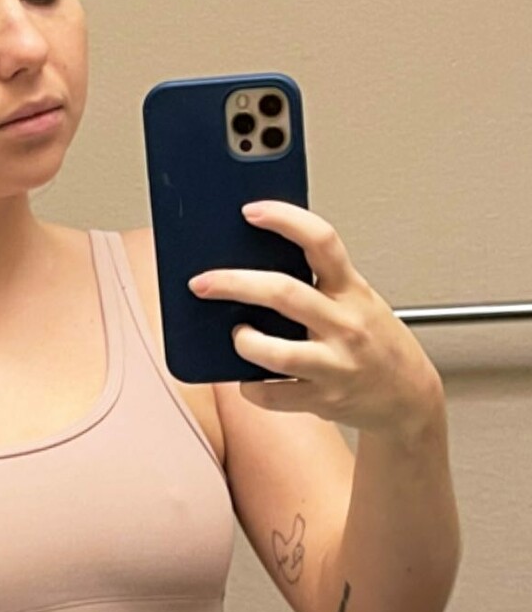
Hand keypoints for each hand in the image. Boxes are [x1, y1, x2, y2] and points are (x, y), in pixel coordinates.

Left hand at [187, 200, 440, 432]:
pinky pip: (272, 396)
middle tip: (202, 282)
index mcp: (352, 290)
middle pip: (283, 294)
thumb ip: (319, 283)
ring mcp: (334, 364)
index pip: (321, 241)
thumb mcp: (357, 301)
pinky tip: (247, 378)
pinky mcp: (323, 400)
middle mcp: (345, 325)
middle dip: (234, 284)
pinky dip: (250, 388)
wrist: (409, 397)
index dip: (284, 220)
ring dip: (244, 342)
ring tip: (236, 335)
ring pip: (275, 352)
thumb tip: (257, 263)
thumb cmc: (376, 343)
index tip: (251, 211)